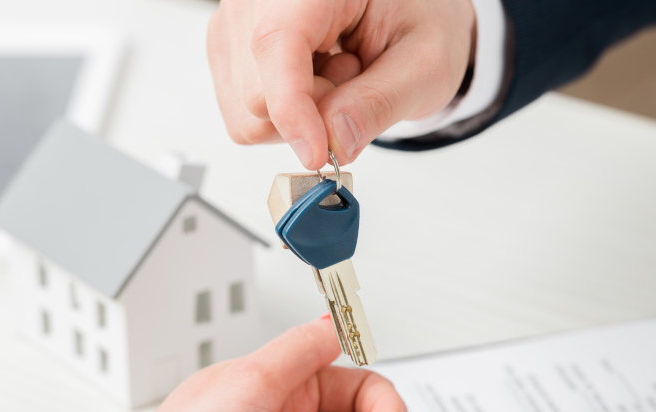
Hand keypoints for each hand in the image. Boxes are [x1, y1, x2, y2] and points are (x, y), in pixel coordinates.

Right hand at [207, 0, 474, 167]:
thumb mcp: (424, 64)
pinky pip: (246, 117)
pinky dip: (287, 115)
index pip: (276, 44)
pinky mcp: (230, 53)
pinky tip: (317, 79)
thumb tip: (336, 143)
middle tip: (357, 79)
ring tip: (340, 75)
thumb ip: (381, 104)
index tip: (318, 154)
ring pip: (248, 114)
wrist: (406, 12)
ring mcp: (236, 25)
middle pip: (257, 94)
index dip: (292, 109)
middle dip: (312, 112)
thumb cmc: (416, 24)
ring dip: (301, 115)